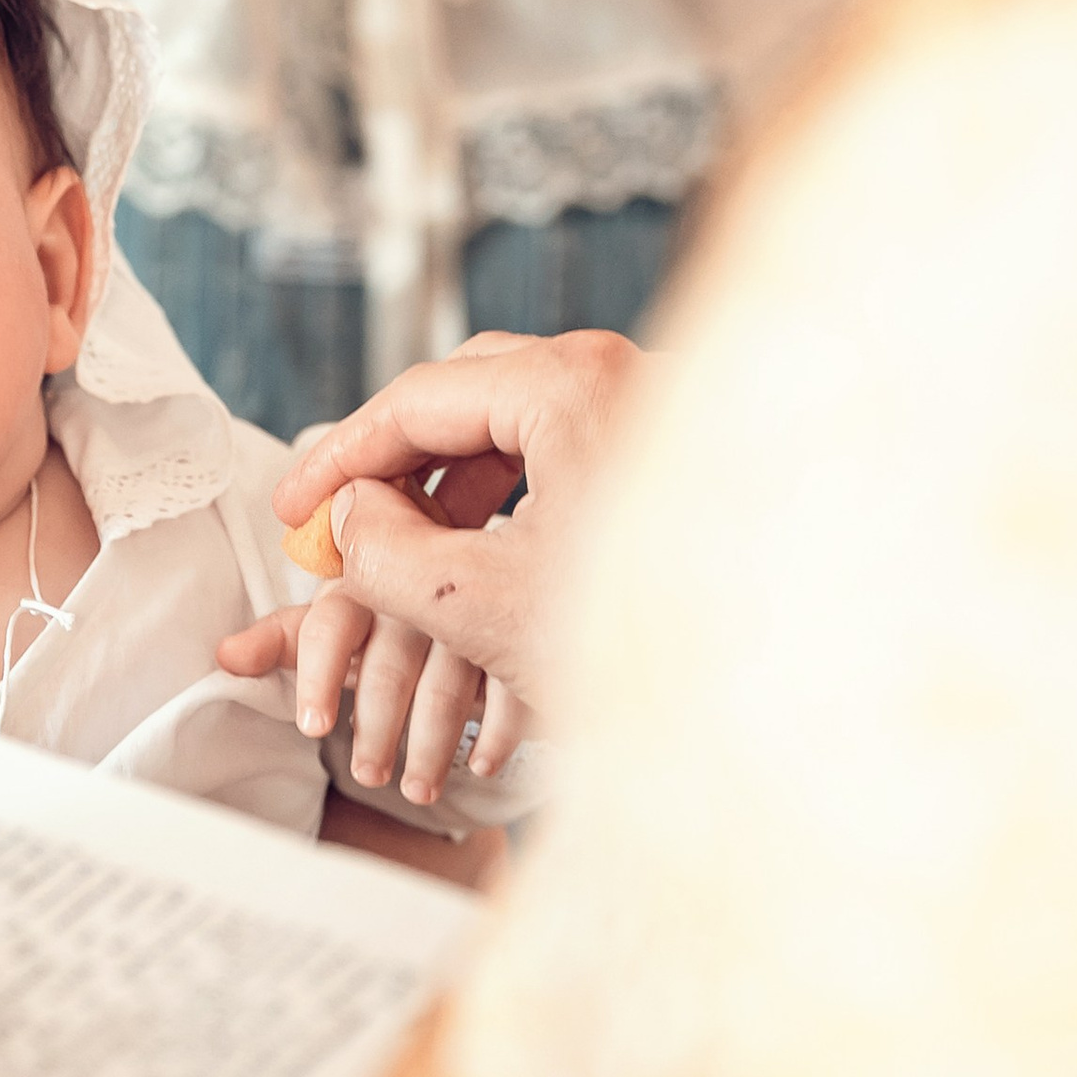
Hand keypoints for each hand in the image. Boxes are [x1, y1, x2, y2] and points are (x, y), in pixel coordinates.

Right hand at [219, 329, 644, 759]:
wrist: (785, 704)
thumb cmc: (653, 654)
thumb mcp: (477, 606)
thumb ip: (382, 547)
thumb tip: (352, 511)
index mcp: (572, 385)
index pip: (417, 399)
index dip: (337, 458)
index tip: (291, 511)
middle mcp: (624, 373)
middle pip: (467, 392)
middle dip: (392, 460)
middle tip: (336, 517)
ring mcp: (659, 408)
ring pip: (518, 421)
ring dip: (448, 479)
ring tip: (395, 543)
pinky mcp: (680, 453)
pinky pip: (567, 449)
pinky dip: (508, 492)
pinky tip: (476, 550)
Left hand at [220, 579, 518, 808]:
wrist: (473, 559)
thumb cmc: (395, 599)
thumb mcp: (341, 613)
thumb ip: (286, 636)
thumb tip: (224, 658)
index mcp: (363, 576)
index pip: (330, 624)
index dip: (318, 677)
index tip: (313, 727)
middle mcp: (415, 588)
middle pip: (389, 664)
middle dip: (376, 728)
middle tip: (367, 773)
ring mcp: (472, 610)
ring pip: (448, 683)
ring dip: (430, 744)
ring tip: (417, 790)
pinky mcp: (518, 632)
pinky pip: (510, 685)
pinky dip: (497, 730)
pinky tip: (483, 764)